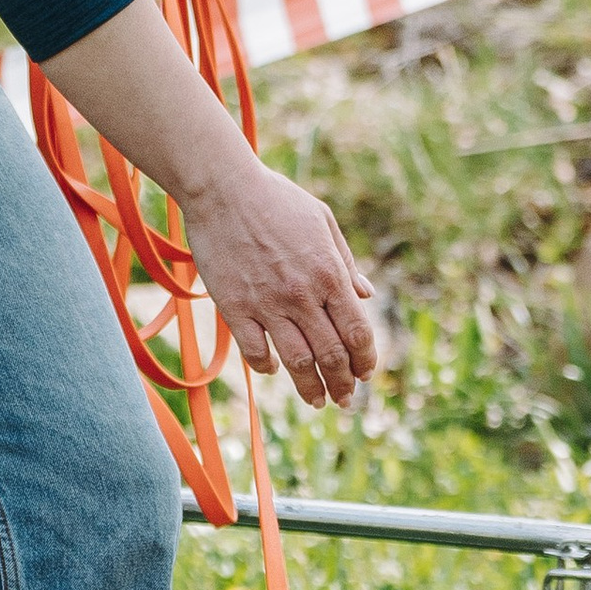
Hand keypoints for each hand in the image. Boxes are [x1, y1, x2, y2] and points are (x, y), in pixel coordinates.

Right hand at [184, 151, 376, 407]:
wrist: (223, 188)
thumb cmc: (276, 199)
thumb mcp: (323, 222)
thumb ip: (346, 263)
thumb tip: (367, 295)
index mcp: (329, 274)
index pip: (357, 332)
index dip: (365, 360)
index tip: (366, 375)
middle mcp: (302, 295)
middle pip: (331, 355)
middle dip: (343, 384)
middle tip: (345, 399)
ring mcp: (267, 304)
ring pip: (296, 362)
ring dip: (311, 389)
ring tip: (318, 401)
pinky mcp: (235, 308)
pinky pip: (255, 352)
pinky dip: (267, 367)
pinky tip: (274, 370)